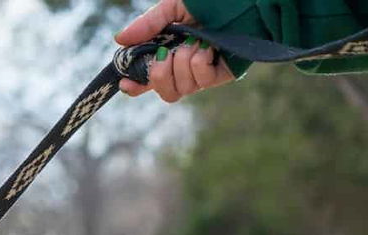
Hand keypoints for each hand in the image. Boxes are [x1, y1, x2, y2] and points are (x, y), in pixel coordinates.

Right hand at [116, 0, 235, 101]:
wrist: (248, 1)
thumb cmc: (213, 1)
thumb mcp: (174, 7)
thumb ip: (148, 24)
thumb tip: (119, 39)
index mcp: (171, 51)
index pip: (148, 78)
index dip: (135, 85)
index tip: (126, 82)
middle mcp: (186, 67)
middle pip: (165, 92)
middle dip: (158, 76)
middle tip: (164, 55)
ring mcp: (203, 73)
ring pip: (181, 89)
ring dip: (182, 63)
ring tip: (194, 41)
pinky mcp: (220, 75)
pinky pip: (200, 81)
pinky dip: (198, 62)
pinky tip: (208, 46)